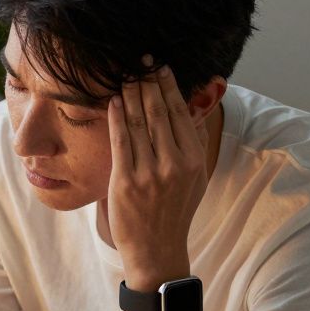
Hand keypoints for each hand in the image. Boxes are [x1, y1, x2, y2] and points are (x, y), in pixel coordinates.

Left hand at [105, 55, 209, 288]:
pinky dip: (116, 118)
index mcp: (194, 159)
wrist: (157, 249)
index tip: (160, 67)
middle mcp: (175, 163)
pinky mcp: (126, 182)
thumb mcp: (196, 178)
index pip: (180, 113)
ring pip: (138, 123)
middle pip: (159, 112)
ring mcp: (150, 173)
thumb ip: (193, 144)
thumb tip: (192, 108)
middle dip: (147, 82)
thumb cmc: (174, 211)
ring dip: (130, 94)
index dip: (168, 86)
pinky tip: (113, 101)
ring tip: (124, 75)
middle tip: (139, 61)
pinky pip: (120, 141)